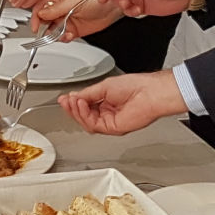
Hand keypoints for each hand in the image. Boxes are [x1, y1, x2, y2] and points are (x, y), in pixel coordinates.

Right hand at [32, 0, 123, 40]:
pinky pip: (63, 36)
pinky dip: (64, 38)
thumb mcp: (74, 1)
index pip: (40, 6)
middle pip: (44, 20)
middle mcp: (60, 8)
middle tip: (48, 32)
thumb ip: (57, 8)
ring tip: (62, 34)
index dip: (35, 16)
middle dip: (44, 27)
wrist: (112, 7)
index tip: (35, 26)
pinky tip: (69, 35)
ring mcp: (66, 19)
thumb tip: (41, 13)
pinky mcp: (73, 29)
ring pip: (52, 30)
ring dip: (55, 34)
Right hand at [58, 71, 187, 134]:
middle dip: (72, 108)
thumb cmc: (136, 86)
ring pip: (86, 122)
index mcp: (107, 102)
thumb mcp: (104, 86)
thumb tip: (75, 97)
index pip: (86, 106)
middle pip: (84, 116)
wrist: (149, 93)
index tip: (65, 98)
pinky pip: (93, 125)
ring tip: (73, 101)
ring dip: (76, 112)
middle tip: (66, 100)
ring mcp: (110, 122)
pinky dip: (84, 115)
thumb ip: (88, 94)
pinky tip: (81, 105)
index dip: (74, 102)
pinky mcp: (113, 128)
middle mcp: (108, 113)